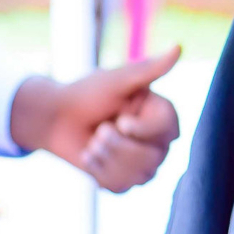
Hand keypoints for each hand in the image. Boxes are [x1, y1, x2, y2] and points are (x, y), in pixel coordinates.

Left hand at [10, 47, 181, 190]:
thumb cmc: (85, 93)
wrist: (54, 119)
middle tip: (98, 131)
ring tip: (92, 144)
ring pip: (140, 175)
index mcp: (160, 113)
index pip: (169, 130)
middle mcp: (157, 139)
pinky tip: (89, 157)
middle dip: (118, 147)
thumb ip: (150, 68)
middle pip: (154, 158)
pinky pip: (122, 187)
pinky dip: (99, 173)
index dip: (144, 130)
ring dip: (107, 159)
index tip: (120, 121)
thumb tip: (179, 46)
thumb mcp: (116, 80)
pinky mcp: (124, 179)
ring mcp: (142, 162)